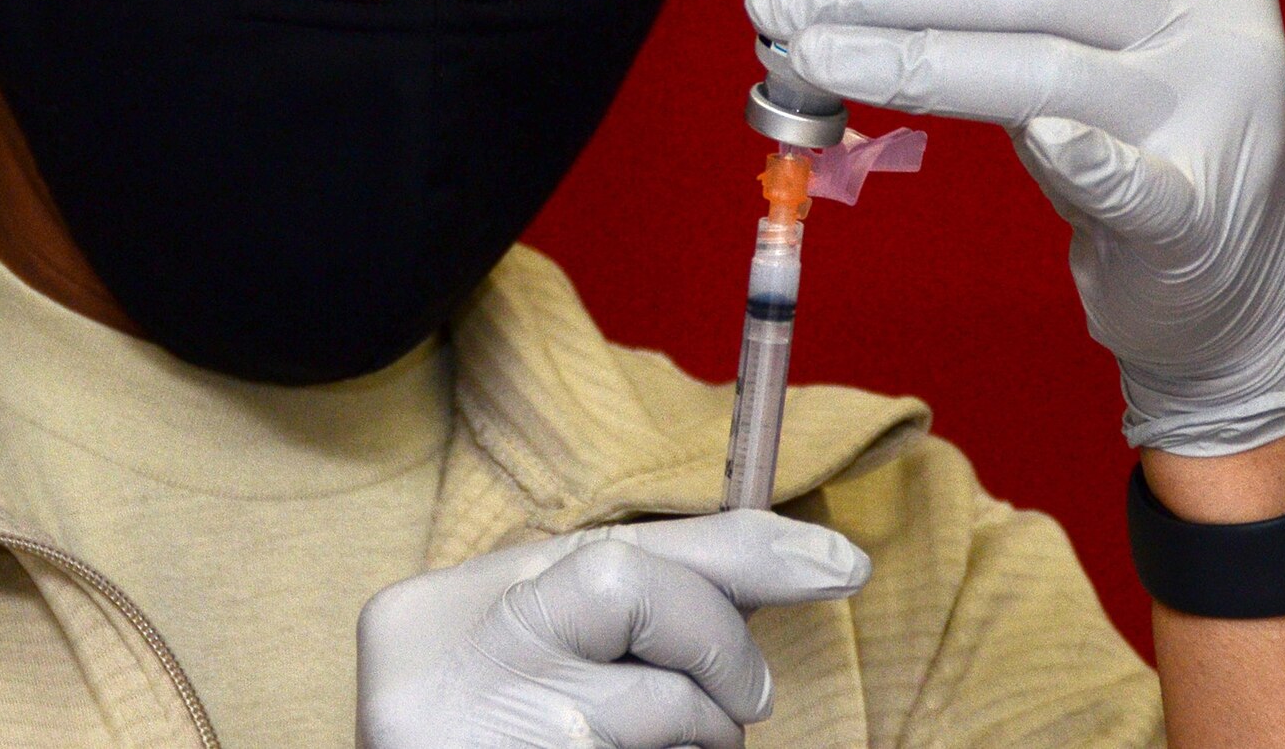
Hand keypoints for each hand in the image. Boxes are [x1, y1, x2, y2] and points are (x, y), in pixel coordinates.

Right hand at [357, 508, 870, 748]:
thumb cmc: (480, 715)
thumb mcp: (533, 631)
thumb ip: (636, 589)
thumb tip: (800, 559)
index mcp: (445, 608)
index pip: (617, 557)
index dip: (738, 554)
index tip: (839, 563)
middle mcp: (453, 673)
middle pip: (636, 600)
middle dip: (719, 641)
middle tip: (745, 697)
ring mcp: (479, 745)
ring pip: (661, 711)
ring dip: (703, 727)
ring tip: (671, 742)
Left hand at [745, 0, 1284, 455]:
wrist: (1239, 286)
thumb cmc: (1131, 143)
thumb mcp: (1087, 44)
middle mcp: (1212, 16)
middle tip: (775, 0)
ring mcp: (1219, 114)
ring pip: (1042, 74)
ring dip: (904, 60)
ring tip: (803, 57)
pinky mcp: (1204, 215)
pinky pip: (1129, 182)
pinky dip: (1078, 159)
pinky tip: (1037, 142)